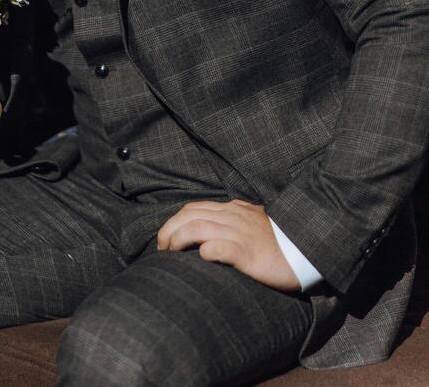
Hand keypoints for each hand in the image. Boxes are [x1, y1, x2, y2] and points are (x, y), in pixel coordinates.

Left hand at [157, 199, 299, 291]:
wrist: (307, 250)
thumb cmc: (278, 241)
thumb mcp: (253, 222)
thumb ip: (233, 221)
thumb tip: (209, 234)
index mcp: (233, 209)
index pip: (193, 208)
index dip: (173, 222)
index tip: (166, 240)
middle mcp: (233, 217)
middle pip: (188, 216)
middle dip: (168, 231)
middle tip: (161, 249)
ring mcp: (240, 234)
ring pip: (197, 228)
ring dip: (177, 240)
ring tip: (170, 255)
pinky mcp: (248, 254)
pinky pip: (218, 249)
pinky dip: (204, 251)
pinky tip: (199, 259)